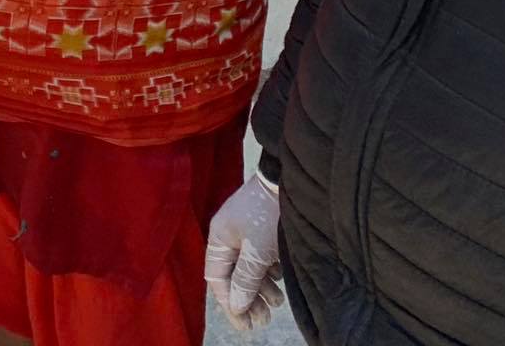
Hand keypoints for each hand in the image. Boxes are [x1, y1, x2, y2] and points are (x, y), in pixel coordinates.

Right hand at [205, 174, 284, 331]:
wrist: (287, 179)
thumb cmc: (267, 213)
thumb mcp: (257, 251)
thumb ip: (245, 279)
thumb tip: (237, 305)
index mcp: (219, 238)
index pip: (217, 279)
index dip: (230, 303)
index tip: (245, 324)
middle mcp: (229, 236)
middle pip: (233, 276)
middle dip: (248, 299)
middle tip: (264, 320)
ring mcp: (246, 232)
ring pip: (248, 268)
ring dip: (261, 288)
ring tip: (277, 303)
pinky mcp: (262, 229)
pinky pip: (260, 258)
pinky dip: (269, 272)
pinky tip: (280, 280)